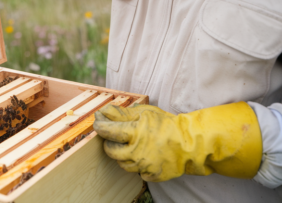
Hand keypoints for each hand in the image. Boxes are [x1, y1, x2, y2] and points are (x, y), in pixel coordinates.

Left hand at [93, 102, 261, 181]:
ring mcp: (144, 166)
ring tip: (131, 145)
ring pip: (121, 163)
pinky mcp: (151, 176)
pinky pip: (135, 172)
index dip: (99, 126)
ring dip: (122, 154)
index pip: (107, 131)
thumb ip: (122, 114)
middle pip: (110, 150)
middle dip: (109, 142)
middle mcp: (137, 152)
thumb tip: (103, 112)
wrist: (190, 143)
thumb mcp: (145, 113)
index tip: (98, 123)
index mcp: (135, 133)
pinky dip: (136, 164)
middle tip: (115, 135)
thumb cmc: (166, 125)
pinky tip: (143, 155)